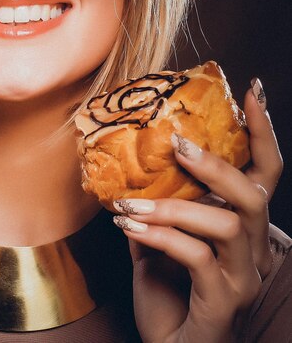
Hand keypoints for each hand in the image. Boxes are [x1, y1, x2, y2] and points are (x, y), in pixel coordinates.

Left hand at [113, 80, 282, 341]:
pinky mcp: (222, 299)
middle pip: (254, 195)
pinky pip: (197, 257)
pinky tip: (127, 227)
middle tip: (176, 143)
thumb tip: (126, 169)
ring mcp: (241, 277)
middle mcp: (252, 250)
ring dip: (172, 206)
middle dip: (215, 164)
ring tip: (129, 202)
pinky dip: (160, 236)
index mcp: (241, 228)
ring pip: (226, 224)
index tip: (250, 91)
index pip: (264, 175)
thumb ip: (152, 208)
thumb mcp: (156, 241)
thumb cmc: (167, 293)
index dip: (263, 132)